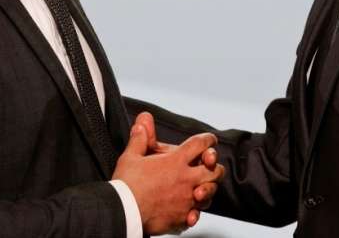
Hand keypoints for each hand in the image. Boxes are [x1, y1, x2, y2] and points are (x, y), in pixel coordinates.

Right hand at [113, 117, 224, 234]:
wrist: (124, 212)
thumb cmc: (126, 184)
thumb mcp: (131, 156)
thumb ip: (140, 138)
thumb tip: (143, 120)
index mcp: (175, 161)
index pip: (200, 144)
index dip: (207, 139)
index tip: (210, 140)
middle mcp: (186, 179)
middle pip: (214, 170)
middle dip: (215, 166)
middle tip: (210, 165)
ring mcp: (186, 199)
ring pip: (210, 193)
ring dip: (208, 189)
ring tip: (200, 189)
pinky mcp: (182, 218)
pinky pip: (197, 214)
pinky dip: (195, 212)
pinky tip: (190, 212)